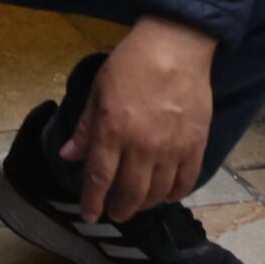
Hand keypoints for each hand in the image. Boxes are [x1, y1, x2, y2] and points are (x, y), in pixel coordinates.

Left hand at [74, 18, 217, 222]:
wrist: (176, 46)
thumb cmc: (131, 63)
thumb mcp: (99, 90)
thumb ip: (86, 127)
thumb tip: (69, 155)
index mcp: (113, 130)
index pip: (99, 178)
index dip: (92, 202)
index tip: (89, 216)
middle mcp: (142, 146)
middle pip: (130, 192)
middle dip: (120, 209)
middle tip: (116, 213)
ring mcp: (172, 148)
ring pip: (158, 192)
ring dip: (146, 204)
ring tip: (139, 205)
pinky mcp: (196, 145)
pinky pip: (186, 181)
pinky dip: (175, 194)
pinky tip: (167, 195)